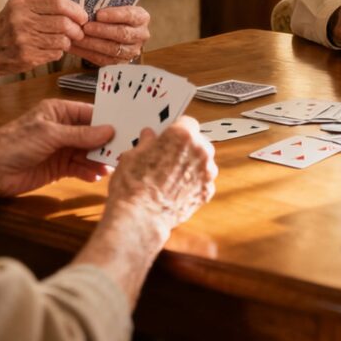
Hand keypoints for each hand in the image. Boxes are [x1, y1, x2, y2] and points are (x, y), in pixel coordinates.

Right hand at [0, 0, 86, 74]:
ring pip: (62, 40)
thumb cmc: (3, 30)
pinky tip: (50, 50)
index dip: (76, 10)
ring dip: (68, 42)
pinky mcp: (26, 57)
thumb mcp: (16, 10)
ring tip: (64, 41)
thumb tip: (74, 10)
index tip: (82, 16)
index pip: (58, 3)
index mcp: (21, 5)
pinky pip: (55, 54)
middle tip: (79, 32)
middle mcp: (21, 21)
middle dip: (77, 29)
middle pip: (63, 23)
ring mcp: (23, 40)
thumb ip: (41, 7)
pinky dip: (57, 52)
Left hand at [0, 98, 113, 205]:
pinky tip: (95, 176)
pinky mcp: (58, 167)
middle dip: (105, 143)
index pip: (90, 114)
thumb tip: (109, 130)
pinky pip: (79, 167)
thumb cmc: (15, 143)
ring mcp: (61, 149)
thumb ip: (80, 134)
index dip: (107, 121)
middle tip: (123, 151)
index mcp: (59, 112)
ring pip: (87, 152)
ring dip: (98, 160)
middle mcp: (63, 129)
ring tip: (110, 167)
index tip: (126, 129)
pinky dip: (88, 172)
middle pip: (92, 135)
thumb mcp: (50, 134)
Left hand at [72, 5, 149, 64]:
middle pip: (123, 34)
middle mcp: (141, 35)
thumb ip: (105, 8)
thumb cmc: (113, 17)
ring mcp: (132, 50)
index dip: (115, 15)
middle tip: (86, 27)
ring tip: (78, 38)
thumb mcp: (114, 8)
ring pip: (113, 49)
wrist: (117, 31)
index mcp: (142, 18)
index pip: (130, 16)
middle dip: (102, 31)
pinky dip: (88, 53)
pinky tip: (76, 47)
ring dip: (93, 44)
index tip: (98, 14)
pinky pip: (104, 60)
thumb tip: (86, 10)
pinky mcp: (121, 63)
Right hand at [106, 118, 216, 235]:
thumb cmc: (133, 186)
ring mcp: (207, 172)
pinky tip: (176, 189)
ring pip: (202, 161)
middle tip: (167, 157)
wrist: (140, 218)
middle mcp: (200, 151)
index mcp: (182, 135)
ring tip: (170, 176)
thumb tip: (149, 136)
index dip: (176, 128)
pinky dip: (193, 183)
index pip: (186, 122)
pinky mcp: (207, 191)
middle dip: (185, 147)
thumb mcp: (132, 155)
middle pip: (198, 141)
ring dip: (191, 165)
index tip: (170, 135)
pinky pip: (203, 181)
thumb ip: (146, 142)